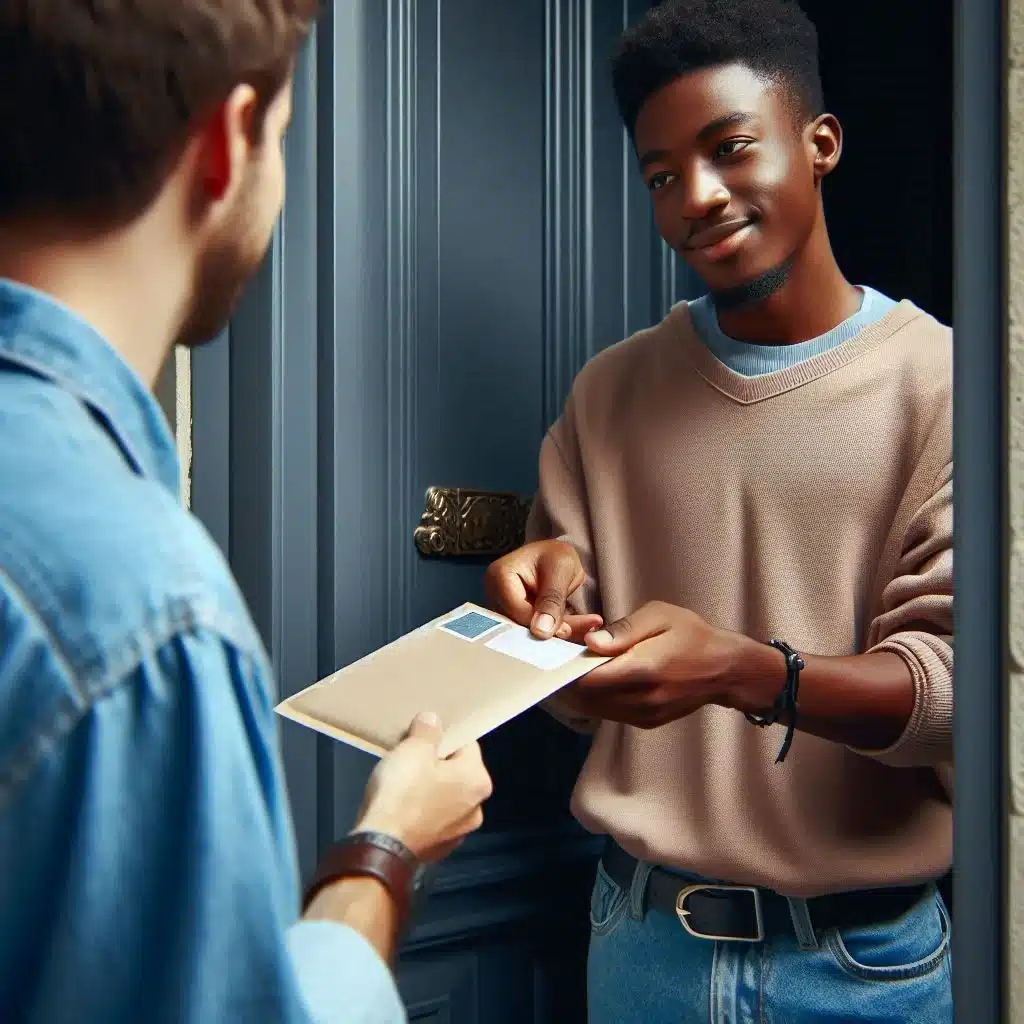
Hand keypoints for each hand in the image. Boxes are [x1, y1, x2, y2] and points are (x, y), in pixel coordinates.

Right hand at [354, 713, 493, 862]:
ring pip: (444, 796)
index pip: (466, 745)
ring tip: (401, 782)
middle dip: (434, 763)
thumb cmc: (402, 795)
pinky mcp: (438, 847)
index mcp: (478, 781)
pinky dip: (420, 810)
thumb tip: (432, 721)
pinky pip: (431, 818)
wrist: (380, 846)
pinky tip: (400, 805)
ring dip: (427, 787)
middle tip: (409, 758)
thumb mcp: (413, 749)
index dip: (443, 736)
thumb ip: (427, 730)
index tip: (424, 735)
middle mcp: (475, 808)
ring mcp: (457, 832)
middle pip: (456, 772)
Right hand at [484, 539, 603, 641]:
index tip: (564, 630)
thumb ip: (552, 598)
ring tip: (584, 627)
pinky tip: (577, 628)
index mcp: (499, 576)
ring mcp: (503, 609)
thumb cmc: (556, 555)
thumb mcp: (560, 569)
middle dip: (549, 632)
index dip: (539, 624)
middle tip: (575, 631)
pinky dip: (556, 631)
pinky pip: (535, 631)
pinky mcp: (515, 619)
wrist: (556, 557)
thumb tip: (541, 632)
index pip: (515, 611)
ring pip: (529, 631)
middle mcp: (495, 595)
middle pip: (518, 624)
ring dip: (556, 633)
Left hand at [568, 601, 747, 727]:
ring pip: (593, 708)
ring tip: (574, 666)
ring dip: (578, 691)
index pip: (588, 679)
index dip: (565, 668)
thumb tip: (590, 643)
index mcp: (643, 669)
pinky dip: (595, 698)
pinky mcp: (646, 721)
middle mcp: (641, 699)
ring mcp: (644, 714)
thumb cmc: (692, 634)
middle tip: (560, 657)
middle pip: (585, 697)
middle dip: (566, 679)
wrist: (726, 669)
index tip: (556, 651)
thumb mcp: (659, 616)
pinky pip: (608, 712)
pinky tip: (596, 678)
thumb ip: (622, 631)